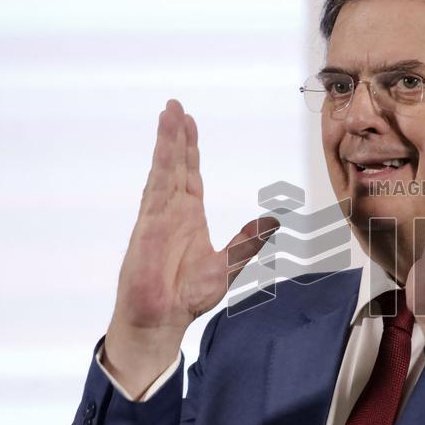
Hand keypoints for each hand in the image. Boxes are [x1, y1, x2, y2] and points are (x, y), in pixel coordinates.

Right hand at [104, 99, 278, 396]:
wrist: (164, 317)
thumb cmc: (187, 296)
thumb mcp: (229, 264)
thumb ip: (248, 240)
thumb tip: (274, 222)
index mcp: (189, 217)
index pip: (190, 175)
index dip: (190, 150)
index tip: (189, 124)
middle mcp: (172, 211)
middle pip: (175, 164)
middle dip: (176, 135)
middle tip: (175, 106)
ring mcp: (158, 215)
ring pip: (165, 168)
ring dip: (168, 141)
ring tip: (169, 113)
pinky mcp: (150, 223)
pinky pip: (157, 186)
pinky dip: (162, 163)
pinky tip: (165, 143)